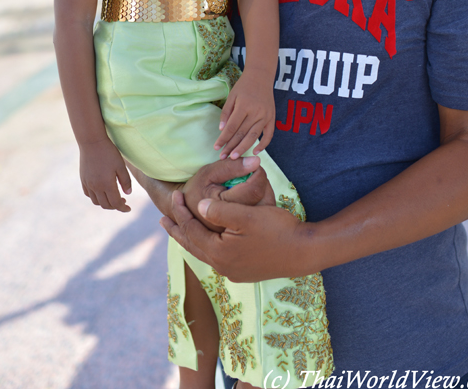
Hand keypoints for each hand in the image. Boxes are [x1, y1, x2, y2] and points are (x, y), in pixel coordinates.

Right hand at [79, 138, 131, 211]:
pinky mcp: (83, 180)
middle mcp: (96, 187)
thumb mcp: (121, 165)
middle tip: (123, 201)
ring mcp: (88, 184)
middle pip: (106, 205)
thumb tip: (128, 194)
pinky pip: (88, 194)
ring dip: (105, 203)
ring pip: (96, 201)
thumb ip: (125, 181)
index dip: (123, 208)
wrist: (92, 142)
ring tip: (113, 197)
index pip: (116, 203)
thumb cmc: (109, 152)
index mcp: (107, 184)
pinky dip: (96, 197)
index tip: (129, 208)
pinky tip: (102, 192)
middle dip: (115, 206)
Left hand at [160, 193, 312, 281]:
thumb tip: (199, 207)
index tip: (175, 195)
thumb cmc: (277, 230)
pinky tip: (209, 241)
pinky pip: (216, 257)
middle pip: (192, 246)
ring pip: (204, 253)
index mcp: (219, 252)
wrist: (304, 251)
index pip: (192, 230)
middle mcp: (222, 266)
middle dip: (178, 230)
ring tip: (181, 230)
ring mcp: (233, 272)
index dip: (181, 212)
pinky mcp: (244, 272)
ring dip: (191, 239)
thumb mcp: (246, 215)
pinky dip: (206, 246)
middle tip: (163, 220)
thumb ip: (219, 211)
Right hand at [183, 156, 274, 231]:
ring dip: (262, 192)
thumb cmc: (197, 189)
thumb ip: (231, 167)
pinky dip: (260, 202)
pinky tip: (250, 197)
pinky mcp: (247, 234)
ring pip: (266, 207)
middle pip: (264, 198)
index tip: (254, 165)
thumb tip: (256, 161)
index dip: (258, 173)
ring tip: (248, 185)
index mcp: (224, 210)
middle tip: (251, 174)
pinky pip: (264, 215)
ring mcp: (242, 232)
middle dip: (261, 182)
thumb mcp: (209, 173)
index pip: (253, 189)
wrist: (188, 212)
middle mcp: (235, 226)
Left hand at [214, 71, 274, 158]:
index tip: (216, 147)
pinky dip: (263, 144)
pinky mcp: (272, 118)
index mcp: (244, 106)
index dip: (223, 138)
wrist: (261, 77)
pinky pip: (269, 135)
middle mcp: (256, 112)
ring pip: (253, 136)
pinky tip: (255, 151)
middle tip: (223, 157)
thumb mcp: (231, 96)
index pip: (232, 127)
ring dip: (243, 148)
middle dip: (231, 147)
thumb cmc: (243, 87)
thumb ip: (226, 113)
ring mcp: (265, 116)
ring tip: (234, 157)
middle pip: (242, 134)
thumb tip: (221, 130)